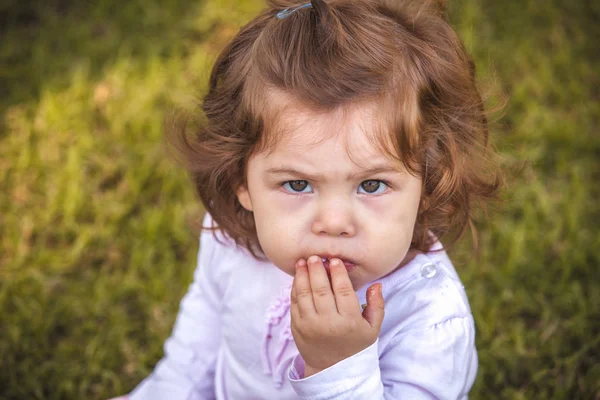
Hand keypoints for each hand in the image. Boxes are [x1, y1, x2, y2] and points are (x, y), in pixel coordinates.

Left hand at [290, 255, 384, 376]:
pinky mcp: (297, 327)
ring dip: (302, 276)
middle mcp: (328, 323)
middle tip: (315, 257)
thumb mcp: (372, 328)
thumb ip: (377, 305)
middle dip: (317, 270)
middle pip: (321, 290)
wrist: (331, 368)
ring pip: (305, 294)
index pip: (343, 291)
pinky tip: (298, 277)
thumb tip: (377, 284)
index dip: (338, 274)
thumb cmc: (354, 344)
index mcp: (349, 321)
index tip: (334, 260)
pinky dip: (295, 287)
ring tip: (303, 262)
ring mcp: (310, 325)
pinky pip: (295, 302)